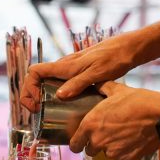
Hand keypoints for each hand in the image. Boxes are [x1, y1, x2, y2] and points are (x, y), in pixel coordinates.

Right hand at [20, 19, 159, 112]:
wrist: (130, 48)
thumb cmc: (115, 57)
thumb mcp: (97, 73)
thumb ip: (78, 83)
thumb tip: (59, 96)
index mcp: (65, 65)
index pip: (34, 72)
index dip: (29, 87)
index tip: (36, 103)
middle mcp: (64, 66)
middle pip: (36, 78)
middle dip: (31, 95)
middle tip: (37, 111)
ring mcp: (70, 69)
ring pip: (46, 80)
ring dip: (40, 95)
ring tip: (45, 111)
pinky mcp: (77, 72)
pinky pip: (57, 82)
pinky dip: (52, 93)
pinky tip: (61, 104)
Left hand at [69, 81, 159, 159]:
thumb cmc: (141, 102)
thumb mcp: (118, 90)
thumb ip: (102, 88)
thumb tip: (95, 82)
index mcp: (90, 125)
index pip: (74, 144)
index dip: (77, 143)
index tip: (81, 142)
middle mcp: (97, 141)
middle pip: (90, 151)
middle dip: (96, 145)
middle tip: (107, 134)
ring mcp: (111, 152)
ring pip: (106, 154)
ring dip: (111, 148)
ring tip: (123, 135)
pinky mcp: (125, 159)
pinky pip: (120, 158)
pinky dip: (124, 152)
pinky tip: (132, 140)